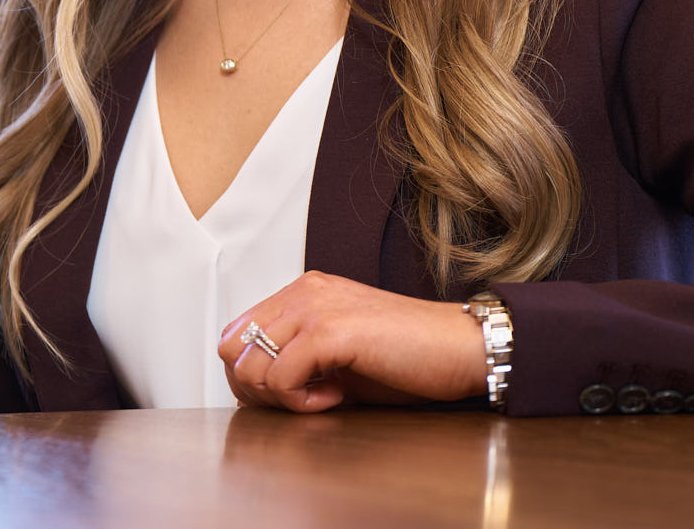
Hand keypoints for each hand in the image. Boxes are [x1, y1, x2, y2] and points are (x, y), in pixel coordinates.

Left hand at [216, 271, 487, 412]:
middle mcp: (305, 291)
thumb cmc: (409, 355)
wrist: (460, 348)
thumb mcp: (338, 353)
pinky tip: (337, 396)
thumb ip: (296, 357)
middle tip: (301, 399)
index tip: (289, 394)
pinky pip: (280, 379)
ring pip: (249, 365)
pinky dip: (303, 402)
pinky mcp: (330, 330)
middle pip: (233, 350)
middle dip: (257, 388)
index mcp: (304, 291)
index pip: (236, 335)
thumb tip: (253, 389)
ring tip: (325, 395)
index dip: (251, 376)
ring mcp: (316, 306)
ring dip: (281, 396)